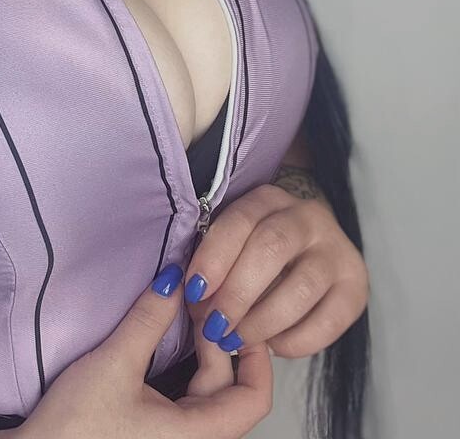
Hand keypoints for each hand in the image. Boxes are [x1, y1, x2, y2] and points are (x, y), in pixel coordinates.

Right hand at [20, 263, 272, 438]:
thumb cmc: (76, 426)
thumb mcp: (113, 364)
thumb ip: (149, 319)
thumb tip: (175, 278)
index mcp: (196, 435)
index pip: (254, 399)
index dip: (254, 355)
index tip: (231, 313)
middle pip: (231, 390)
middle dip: (218, 341)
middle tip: (196, 299)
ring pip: (211, 394)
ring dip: (203, 354)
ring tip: (184, 314)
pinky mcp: (161, 435)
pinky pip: (191, 401)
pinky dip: (188, 369)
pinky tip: (173, 342)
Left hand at [182, 182, 369, 363]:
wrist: (310, 244)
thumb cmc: (256, 245)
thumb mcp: (236, 236)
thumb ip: (215, 256)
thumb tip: (187, 297)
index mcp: (270, 199)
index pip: (241, 220)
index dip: (215, 256)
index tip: (193, 291)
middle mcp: (308, 218)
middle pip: (272, 248)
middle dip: (237, 292)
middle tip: (214, 325)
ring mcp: (337, 252)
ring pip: (300, 287)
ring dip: (261, 321)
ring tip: (236, 341)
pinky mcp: (356, 289)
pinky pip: (327, 322)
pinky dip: (294, 340)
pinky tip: (272, 345)